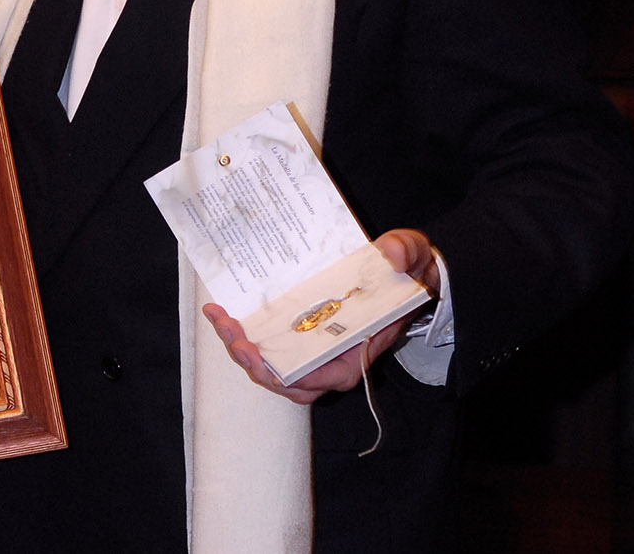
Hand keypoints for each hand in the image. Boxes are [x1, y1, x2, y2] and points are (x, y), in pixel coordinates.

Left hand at [204, 227, 437, 404]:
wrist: (407, 273)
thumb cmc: (409, 272)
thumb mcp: (413, 255)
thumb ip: (405, 252)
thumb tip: (391, 254)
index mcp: (358, 353)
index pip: (321, 379)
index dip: (287, 375)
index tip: (260, 357)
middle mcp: (333, 360)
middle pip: (286, 380)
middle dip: (253, 362)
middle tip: (230, 331)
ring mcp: (314, 350)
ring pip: (273, 368)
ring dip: (242, 350)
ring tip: (220, 321)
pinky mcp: (301, 336)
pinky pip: (270, 348)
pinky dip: (246, 337)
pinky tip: (225, 313)